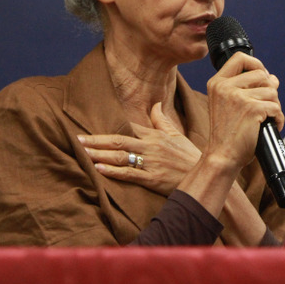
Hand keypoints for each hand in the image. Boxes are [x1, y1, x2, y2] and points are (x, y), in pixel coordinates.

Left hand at [78, 102, 201, 195]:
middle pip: (119, 141)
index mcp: (155, 135)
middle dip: (97, 140)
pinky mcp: (153, 179)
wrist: (206, 173)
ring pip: (121, 156)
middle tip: (78, 139)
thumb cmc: (189, 155)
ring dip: (100, 154)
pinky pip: (130, 174)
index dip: (107, 128)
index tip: (90, 128)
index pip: (127, 128)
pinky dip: (113, 171)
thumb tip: (154, 104)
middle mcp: (151, 147)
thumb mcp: (176, 134)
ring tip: (84, 152)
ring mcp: (151, 163)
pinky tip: (99, 169)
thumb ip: (162, 120)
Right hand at [204, 52, 284, 171]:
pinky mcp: (251, 109)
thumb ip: (248, 89)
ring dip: (274, 106)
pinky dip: (278, 118)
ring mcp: (238, 97)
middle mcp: (225, 87)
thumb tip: (273, 78)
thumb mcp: (230, 105)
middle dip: (269, 90)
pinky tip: (269, 126)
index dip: (256, 64)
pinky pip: (275, 107)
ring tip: (266, 119)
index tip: (262, 76)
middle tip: (265, 106)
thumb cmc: (227, 134)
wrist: (222, 156)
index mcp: (217, 83)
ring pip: (272, 91)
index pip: (240, 58)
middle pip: (261, 74)